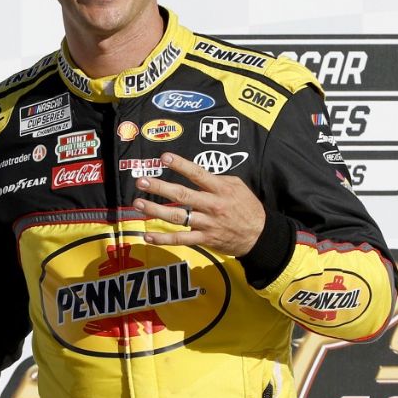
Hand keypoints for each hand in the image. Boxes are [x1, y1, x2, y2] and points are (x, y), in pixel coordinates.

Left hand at [131, 152, 264, 256]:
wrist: (260, 235)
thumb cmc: (247, 207)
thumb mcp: (237, 187)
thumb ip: (217, 179)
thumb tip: (196, 173)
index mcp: (220, 189)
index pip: (197, 174)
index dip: (180, 165)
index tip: (164, 157)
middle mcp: (212, 205)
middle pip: (182, 195)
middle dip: (159, 187)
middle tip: (141, 181)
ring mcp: (207, 224)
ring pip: (177, 217)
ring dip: (155, 211)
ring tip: (138, 204)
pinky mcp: (204, 239)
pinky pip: (181, 239)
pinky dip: (163, 239)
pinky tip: (148, 236)